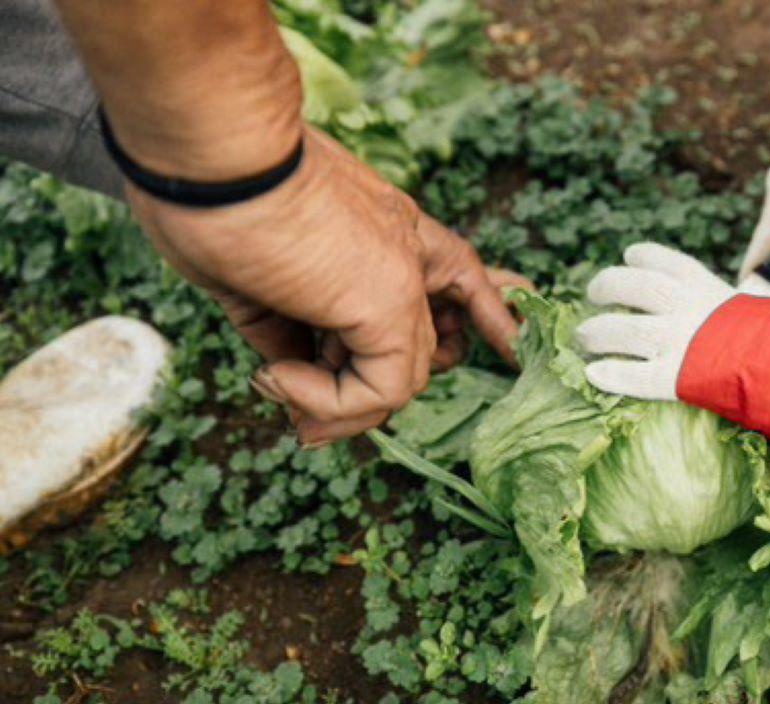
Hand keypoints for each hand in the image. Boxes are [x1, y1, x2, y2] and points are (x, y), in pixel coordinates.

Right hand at [128, 127, 519, 444]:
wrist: (210, 153)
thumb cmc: (209, 197)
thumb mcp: (256, 272)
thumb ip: (286, 321)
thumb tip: (288, 371)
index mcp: (379, 230)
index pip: (457, 278)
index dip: (485, 314)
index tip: (506, 345)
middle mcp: (404, 251)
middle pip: (430, 340)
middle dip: (370, 396)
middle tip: (306, 429)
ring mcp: (404, 276)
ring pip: (402, 376)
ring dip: (334, 407)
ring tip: (275, 388)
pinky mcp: (391, 303)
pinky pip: (384, 390)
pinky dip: (329, 403)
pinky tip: (279, 377)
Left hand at [577, 244, 769, 400]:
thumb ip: (760, 305)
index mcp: (710, 289)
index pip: (670, 262)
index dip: (646, 256)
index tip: (630, 254)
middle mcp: (688, 309)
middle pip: (636, 287)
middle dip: (609, 285)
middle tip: (594, 293)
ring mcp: (679, 342)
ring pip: (626, 330)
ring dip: (599, 332)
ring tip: (583, 336)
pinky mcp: (675, 378)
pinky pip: (635, 376)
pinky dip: (612, 374)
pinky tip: (594, 375)